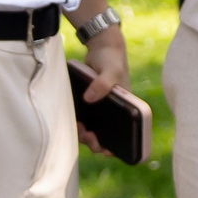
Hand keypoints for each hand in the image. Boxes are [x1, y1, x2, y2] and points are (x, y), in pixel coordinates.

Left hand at [75, 23, 128, 153]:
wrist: (101, 48)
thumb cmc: (112, 59)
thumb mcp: (111, 70)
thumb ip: (102, 84)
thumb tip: (89, 99)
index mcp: (127, 108)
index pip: (125, 133)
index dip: (117, 146)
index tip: (106, 150)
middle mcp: (114, 112)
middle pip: (106, 136)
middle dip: (95, 142)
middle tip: (87, 134)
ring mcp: (100, 109)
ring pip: (92, 131)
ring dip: (84, 135)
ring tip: (78, 126)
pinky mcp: (87, 105)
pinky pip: (83, 120)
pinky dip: (77, 124)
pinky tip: (71, 120)